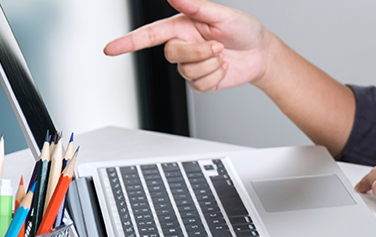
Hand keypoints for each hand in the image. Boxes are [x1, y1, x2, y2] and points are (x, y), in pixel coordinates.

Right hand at [103, 0, 273, 91]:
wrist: (261, 53)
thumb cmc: (243, 29)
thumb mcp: (221, 14)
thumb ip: (195, 5)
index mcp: (181, 27)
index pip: (148, 35)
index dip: (128, 42)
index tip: (110, 49)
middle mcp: (182, 46)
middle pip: (171, 54)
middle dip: (198, 52)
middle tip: (219, 46)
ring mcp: (190, 65)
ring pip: (186, 71)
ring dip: (211, 64)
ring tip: (223, 55)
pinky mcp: (201, 82)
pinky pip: (200, 85)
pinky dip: (216, 76)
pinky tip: (225, 67)